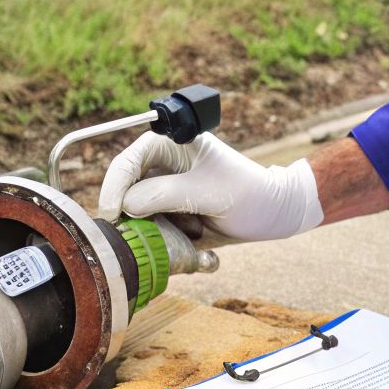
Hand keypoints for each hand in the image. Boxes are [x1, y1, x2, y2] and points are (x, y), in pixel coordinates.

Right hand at [96, 132, 322, 243]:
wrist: (275, 214)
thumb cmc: (250, 193)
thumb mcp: (208, 192)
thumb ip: (164, 195)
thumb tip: (126, 205)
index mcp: (168, 145)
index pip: (127, 162)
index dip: (114, 187)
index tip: (113, 214)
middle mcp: (161, 167)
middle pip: (124, 191)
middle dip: (133, 217)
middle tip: (148, 235)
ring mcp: (164, 192)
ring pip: (136, 218)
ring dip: (156, 233)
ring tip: (195, 232)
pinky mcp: (171, 215)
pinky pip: (154, 233)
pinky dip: (169, 243)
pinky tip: (200, 240)